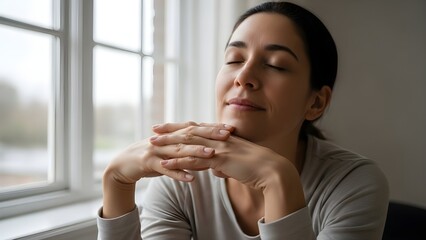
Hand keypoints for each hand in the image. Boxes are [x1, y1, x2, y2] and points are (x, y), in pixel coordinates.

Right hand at [104, 121, 234, 184]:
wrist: (124, 164)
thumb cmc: (152, 158)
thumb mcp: (170, 152)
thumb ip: (188, 151)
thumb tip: (210, 154)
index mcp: (173, 134)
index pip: (196, 128)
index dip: (213, 128)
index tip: (230, 129)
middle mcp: (166, 139)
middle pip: (190, 134)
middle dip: (209, 134)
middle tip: (227, 136)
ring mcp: (157, 150)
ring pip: (179, 150)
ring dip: (196, 152)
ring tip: (212, 153)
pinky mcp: (148, 163)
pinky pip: (166, 169)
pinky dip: (179, 174)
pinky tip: (191, 179)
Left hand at [151, 123, 305, 220]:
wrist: (273, 171)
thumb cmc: (258, 168)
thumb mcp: (237, 164)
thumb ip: (225, 165)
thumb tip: (217, 171)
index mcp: (223, 137)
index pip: (199, 129)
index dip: (182, 127)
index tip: (169, 126)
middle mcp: (219, 139)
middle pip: (189, 132)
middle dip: (170, 130)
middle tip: (154, 128)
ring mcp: (219, 148)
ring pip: (188, 143)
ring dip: (168, 144)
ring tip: (152, 144)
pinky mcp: (220, 160)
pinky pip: (194, 160)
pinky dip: (178, 162)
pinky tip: (165, 164)